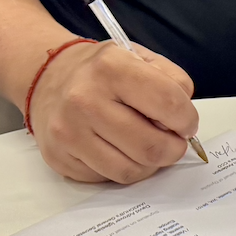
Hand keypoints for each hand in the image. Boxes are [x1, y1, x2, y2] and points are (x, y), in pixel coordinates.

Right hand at [29, 40, 199, 183]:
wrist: (47, 77)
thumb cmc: (102, 70)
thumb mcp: (140, 57)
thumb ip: (172, 82)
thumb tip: (184, 122)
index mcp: (111, 67)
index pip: (168, 103)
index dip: (187, 119)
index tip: (187, 123)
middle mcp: (85, 99)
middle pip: (150, 145)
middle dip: (173, 149)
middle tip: (174, 142)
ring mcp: (69, 132)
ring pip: (130, 170)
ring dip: (150, 164)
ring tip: (149, 146)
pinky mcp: (60, 158)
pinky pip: (108, 178)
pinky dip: (124, 168)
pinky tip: (121, 150)